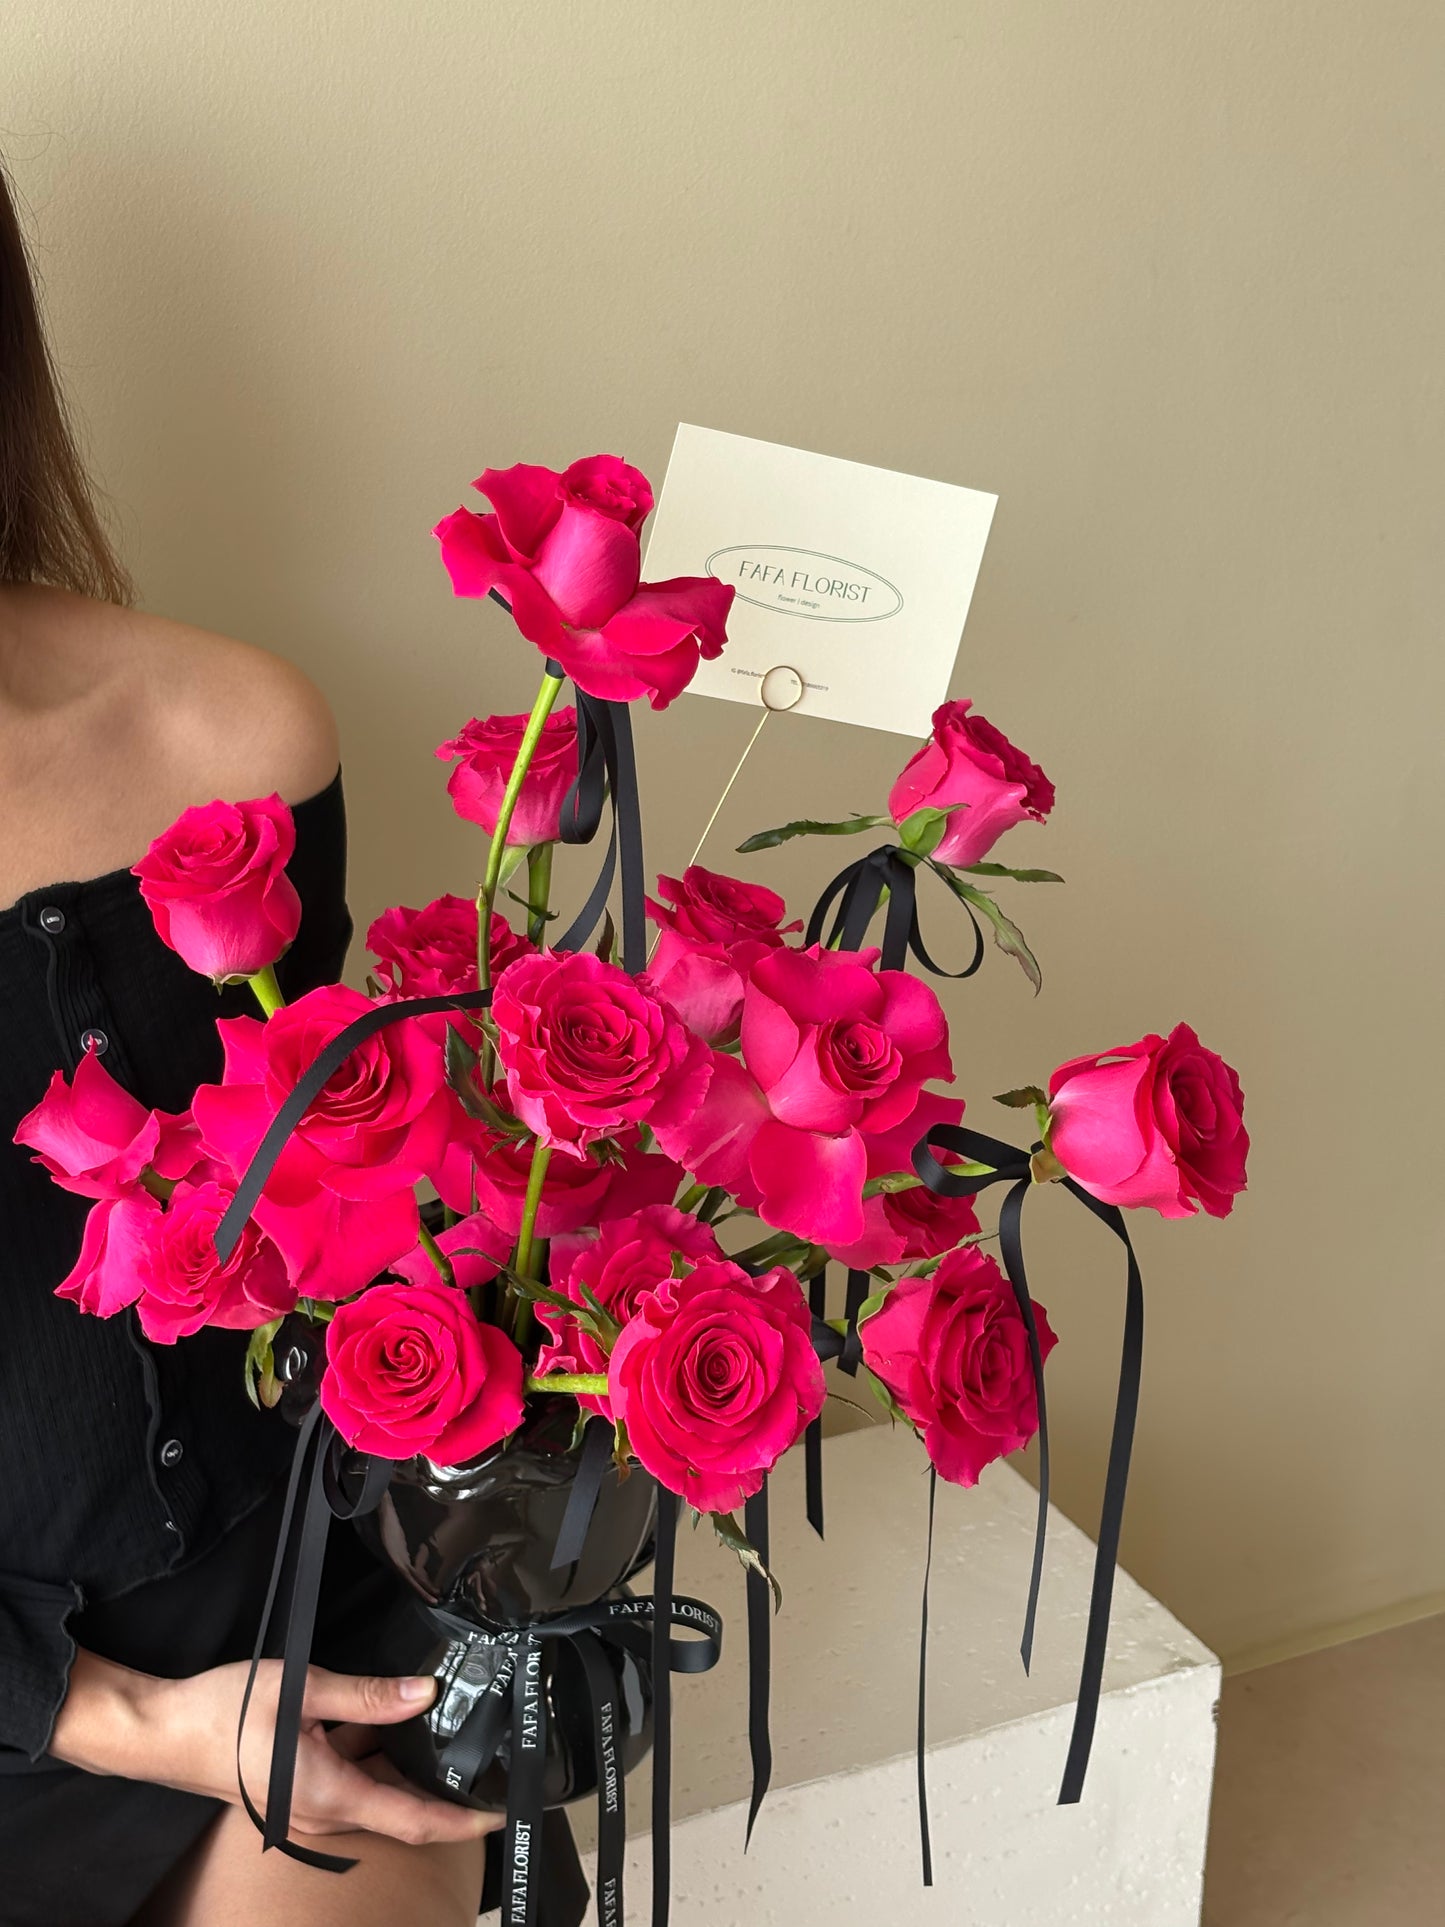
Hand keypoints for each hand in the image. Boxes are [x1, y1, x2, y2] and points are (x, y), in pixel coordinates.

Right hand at [52, 1647, 500, 1847]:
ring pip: (373, 1790)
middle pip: (398, 1807)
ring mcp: (307, 1805)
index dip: (459, 1820)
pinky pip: (348, 1778)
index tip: (497, 1814)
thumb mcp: (301, 1691)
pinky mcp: (294, 1790)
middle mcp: (323, 1812)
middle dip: (440, 1787)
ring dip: (404, 1766)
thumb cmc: (220, 1713)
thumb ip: (368, 1694)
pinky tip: (387, 1717)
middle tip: (482, 1754)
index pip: (412, 1819)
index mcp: (330, 1795)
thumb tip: (426, 1692)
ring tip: (445, 1727)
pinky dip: (373, 1756)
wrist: (160, 1730)